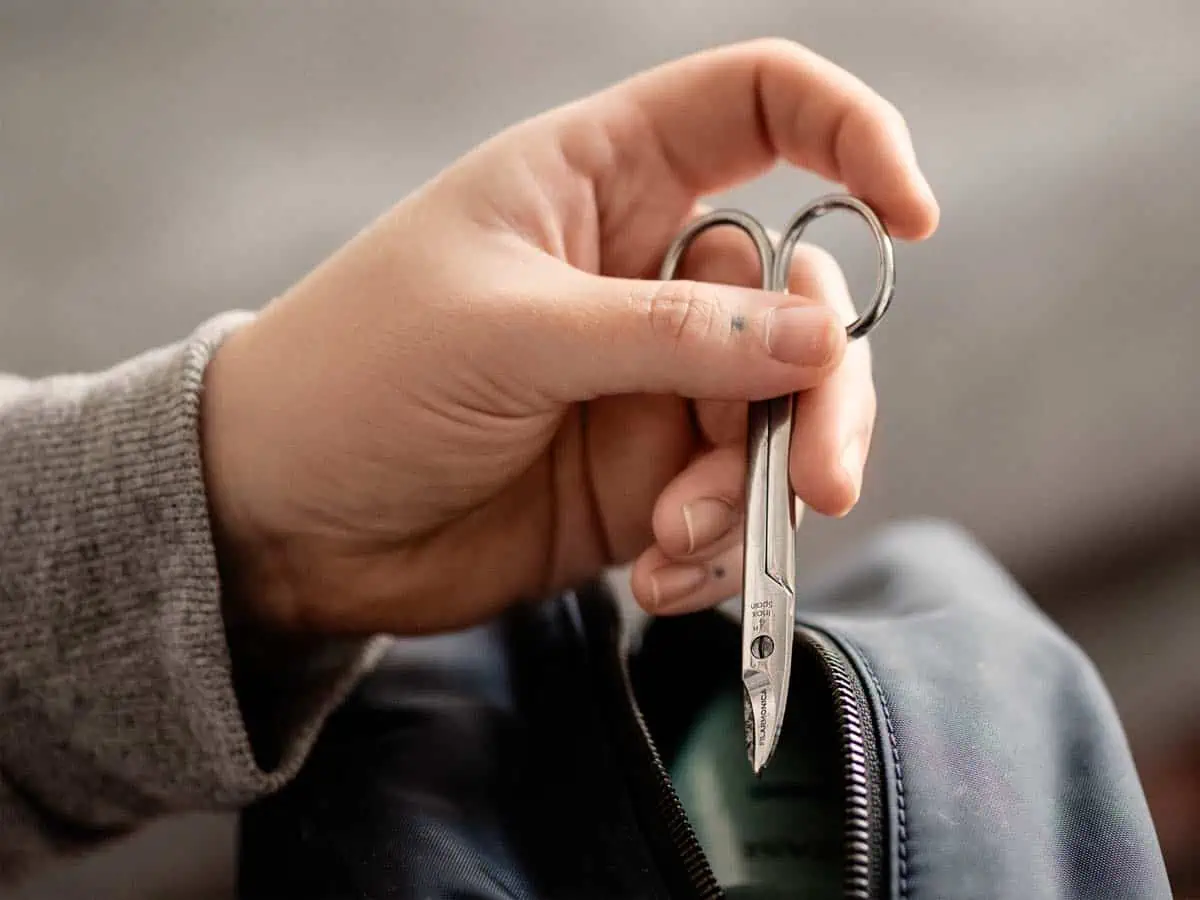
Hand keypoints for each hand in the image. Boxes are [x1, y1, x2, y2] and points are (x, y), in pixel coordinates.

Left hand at [201, 39, 938, 636]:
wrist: (281, 518)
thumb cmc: (358, 378)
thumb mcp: (509, 333)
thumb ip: (673, 335)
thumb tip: (823, 337)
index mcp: (602, 180)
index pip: (756, 107)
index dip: (850, 134)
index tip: (911, 214)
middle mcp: (643, 274)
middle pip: (800, 300)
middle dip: (823, 392)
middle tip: (821, 480)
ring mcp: (649, 383)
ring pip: (780, 417)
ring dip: (759, 491)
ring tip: (684, 541)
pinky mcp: (642, 479)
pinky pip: (731, 505)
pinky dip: (719, 547)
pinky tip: (661, 575)